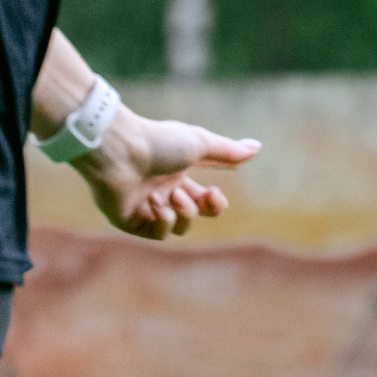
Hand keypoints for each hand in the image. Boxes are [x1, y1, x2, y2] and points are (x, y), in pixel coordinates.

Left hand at [29, 29, 258, 240]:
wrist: (120, 150)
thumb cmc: (157, 141)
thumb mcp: (199, 144)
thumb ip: (227, 151)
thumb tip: (257, 147)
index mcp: (176, 174)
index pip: (203, 197)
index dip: (215, 203)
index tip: (217, 195)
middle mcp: (160, 191)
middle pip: (194, 214)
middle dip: (207, 209)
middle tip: (209, 196)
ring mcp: (144, 207)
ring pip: (177, 227)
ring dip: (183, 213)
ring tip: (172, 195)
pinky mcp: (128, 221)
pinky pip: (156, 234)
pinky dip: (162, 222)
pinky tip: (156, 206)